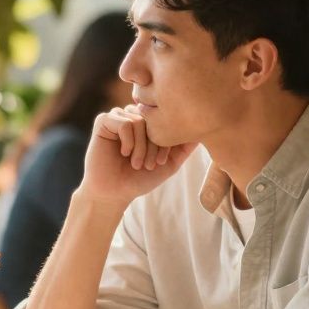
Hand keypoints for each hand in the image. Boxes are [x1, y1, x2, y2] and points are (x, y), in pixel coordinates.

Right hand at [78, 105, 197, 207]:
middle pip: (153, 118)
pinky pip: (124, 123)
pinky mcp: (103, 122)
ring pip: (139, 120)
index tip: (161, 162)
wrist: (115, 193)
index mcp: (149, 122)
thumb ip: (185, 146)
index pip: (166, 119)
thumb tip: (205, 128)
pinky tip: (123, 153)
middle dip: (155, 145)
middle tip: (149, 165)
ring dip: (141, 147)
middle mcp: (134, 115)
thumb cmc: (141, 178)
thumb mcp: (170, 162)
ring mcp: (118, 116)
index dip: (167, 141)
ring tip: (136, 163)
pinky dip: (128, 142)